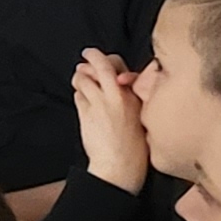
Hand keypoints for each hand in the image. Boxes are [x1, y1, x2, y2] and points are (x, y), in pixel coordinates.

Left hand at [70, 48, 149, 192]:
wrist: (121, 166)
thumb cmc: (135, 147)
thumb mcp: (142, 115)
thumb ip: (132, 97)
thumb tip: (120, 81)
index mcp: (135, 95)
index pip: (120, 66)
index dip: (110, 61)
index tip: (106, 62)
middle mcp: (118, 96)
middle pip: (101, 64)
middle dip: (92, 56)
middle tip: (87, 54)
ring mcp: (100, 104)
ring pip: (83, 78)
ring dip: (80, 76)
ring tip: (80, 78)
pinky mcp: (86, 113)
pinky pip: (78, 95)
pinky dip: (78, 94)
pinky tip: (82, 99)